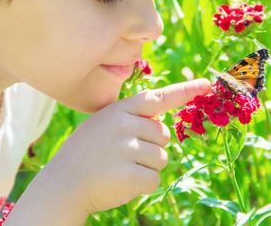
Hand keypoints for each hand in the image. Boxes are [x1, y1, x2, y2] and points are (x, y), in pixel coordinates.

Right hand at [42, 78, 210, 213]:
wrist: (63, 183)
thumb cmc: (87, 153)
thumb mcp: (103, 123)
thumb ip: (130, 117)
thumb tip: (161, 124)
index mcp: (120, 110)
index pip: (158, 97)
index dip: (185, 91)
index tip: (206, 85)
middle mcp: (125, 125)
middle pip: (164, 135)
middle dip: (151, 147)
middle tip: (123, 155)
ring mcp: (127, 149)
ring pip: (162, 158)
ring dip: (147, 168)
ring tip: (120, 168)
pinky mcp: (130, 174)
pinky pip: (154, 179)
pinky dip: (142, 185)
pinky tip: (121, 182)